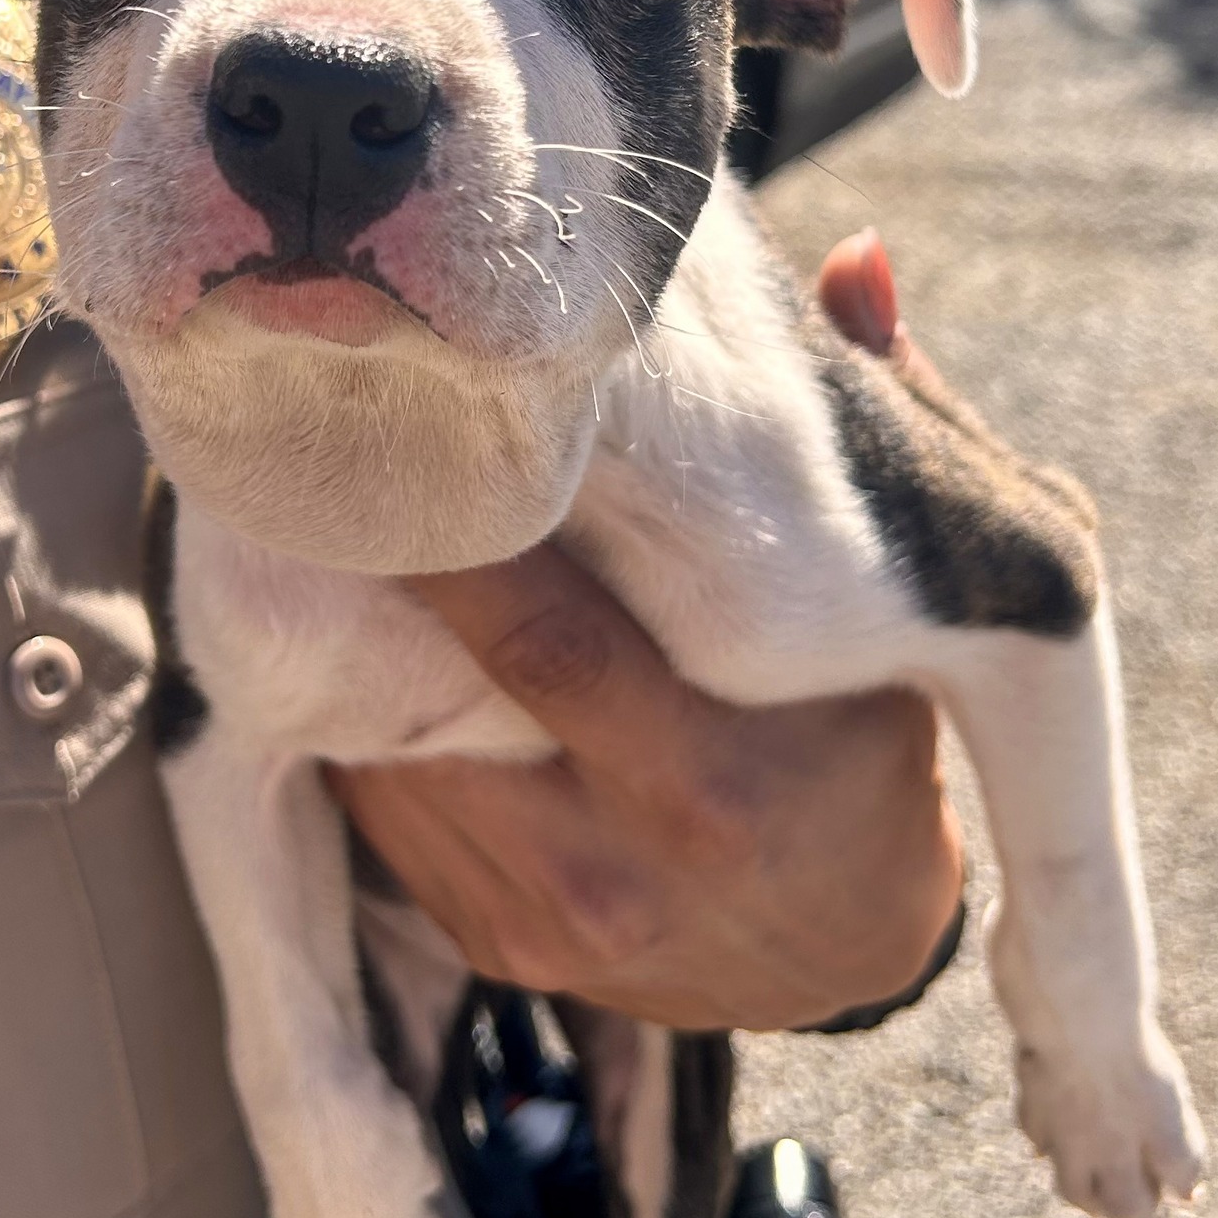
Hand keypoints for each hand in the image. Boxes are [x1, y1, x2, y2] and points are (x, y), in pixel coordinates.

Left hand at [331, 229, 963, 1030]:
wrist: (844, 960)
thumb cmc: (868, 751)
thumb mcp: (898, 619)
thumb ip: (881, 438)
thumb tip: (856, 256)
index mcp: (714, 784)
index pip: (547, 639)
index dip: (460, 533)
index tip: (412, 425)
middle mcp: (614, 867)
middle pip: (446, 685)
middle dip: (381, 559)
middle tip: (330, 444)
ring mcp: (540, 920)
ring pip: (392, 751)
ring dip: (351, 635)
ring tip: (320, 517)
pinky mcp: (489, 943)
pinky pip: (387, 813)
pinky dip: (362, 720)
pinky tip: (353, 632)